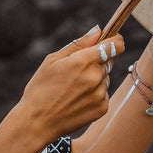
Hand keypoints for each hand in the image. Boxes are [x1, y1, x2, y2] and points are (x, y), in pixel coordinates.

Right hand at [14, 25, 124, 143]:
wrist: (37, 122)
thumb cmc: (40, 88)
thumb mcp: (52, 60)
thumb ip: (78, 44)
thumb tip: (98, 30)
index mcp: (83, 61)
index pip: (115, 45)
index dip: (115, 41)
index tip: (113, 41)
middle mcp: (95, 77)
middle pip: (108, 61)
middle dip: (97, 62)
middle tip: (75, 72)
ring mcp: (100, 94)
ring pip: (105, 79)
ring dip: (95, 79)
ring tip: (72, 89)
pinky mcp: (102, 108)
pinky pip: (103, 94)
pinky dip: (94, 95)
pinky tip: (76, 100)